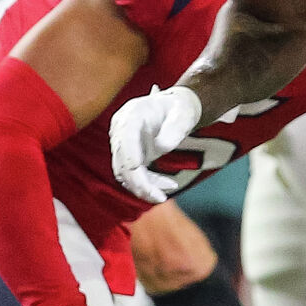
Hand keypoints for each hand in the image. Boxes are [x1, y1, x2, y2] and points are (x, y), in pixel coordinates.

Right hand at [108, 86, 201, 203]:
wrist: (176, 108)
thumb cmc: (181, 108)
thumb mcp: (184, 114)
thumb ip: (175, 128)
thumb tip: (161, 147)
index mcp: (132, 114)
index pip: (126, 137)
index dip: (130, 156)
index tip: (139, 172)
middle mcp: (121, 129)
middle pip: (121, 159)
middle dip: (139, 182)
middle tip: (160, 198)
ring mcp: (122, 143)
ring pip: (124, 172)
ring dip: (143, 187)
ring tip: (164, 196)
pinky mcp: (128, 156)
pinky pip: (132, 175)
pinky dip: (147, 184)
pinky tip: (167, 185)